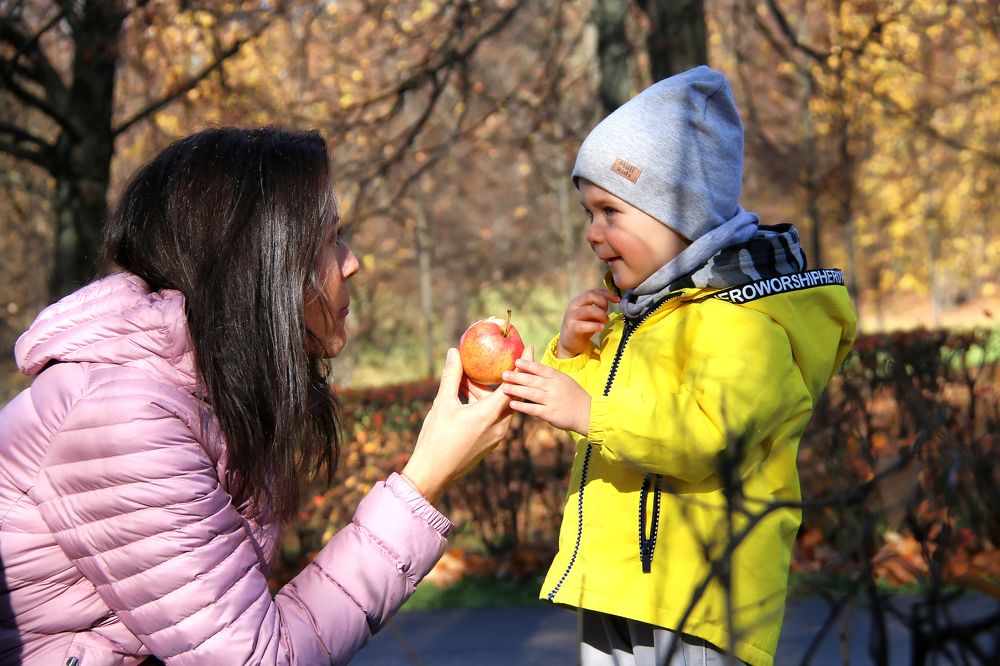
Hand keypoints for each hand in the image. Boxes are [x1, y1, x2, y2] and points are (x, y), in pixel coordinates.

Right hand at [402, 346, 527, 503]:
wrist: (433, 474)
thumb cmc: (437, 438)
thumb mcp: (443, 404)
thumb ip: (452, 376)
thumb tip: (454, 353)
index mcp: (490, 415)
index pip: (514, 385)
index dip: (522, 366)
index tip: (529, 348)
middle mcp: (498, 426)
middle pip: (508, 395)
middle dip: (505, 378)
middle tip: (503, 358)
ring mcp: (495, 437)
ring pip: (497, 407)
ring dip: (487, 393)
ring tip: (470, 379)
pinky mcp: (488, 443)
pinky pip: (492, 418)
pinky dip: (484, 405)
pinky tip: (467, 398)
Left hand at [501, 358, 590, 435]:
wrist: (588, 414)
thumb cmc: (574, 396)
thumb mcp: (565, 381)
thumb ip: (550, 375)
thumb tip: (533, 367)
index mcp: (558, 377)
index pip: (541, 369)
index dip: (528, 365)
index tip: (516, 361)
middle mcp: (555, 387)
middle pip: (533, 381)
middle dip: (517, 377)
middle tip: (503, 374)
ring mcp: (553, 401)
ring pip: (531, 394)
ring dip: (517, 390)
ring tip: (504, 387)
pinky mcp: (551, 414)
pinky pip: (534, 409)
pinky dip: (523, 407)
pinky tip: (512, 404)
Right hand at [557, 288, 619, 357]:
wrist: (570, 342)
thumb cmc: (584, 326)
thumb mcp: (592, 314)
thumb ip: (599, 307)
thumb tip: (615, 300)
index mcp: (579, 300)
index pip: (594, 291)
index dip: (607, 294)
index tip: (617, 300)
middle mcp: (574, 306)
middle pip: (590, 296)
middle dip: (603, 302)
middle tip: (608, 313)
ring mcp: (571, 317)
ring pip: (589, 310)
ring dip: (601, 315)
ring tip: (605, 322)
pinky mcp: (572, 329)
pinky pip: (584, 325)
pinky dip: (595, 326)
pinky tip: (601, 328)